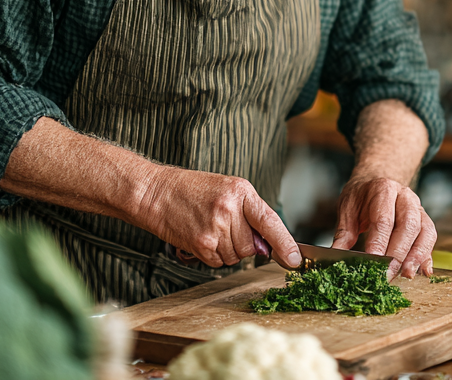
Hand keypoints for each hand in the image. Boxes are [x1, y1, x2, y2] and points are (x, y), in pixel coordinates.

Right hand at [134, 166, 301, 269]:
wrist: (156, 192)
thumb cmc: (192, 190)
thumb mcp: (227, 189)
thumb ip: (250, 213)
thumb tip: (267, 246)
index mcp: (241, 191)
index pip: (270, 222)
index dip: (286, 244)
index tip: (295, 260)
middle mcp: (230, 209)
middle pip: (252, 246)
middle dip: (242, 244)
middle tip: (223, 227)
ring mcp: (215, 228)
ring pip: (236, 257)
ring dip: (226, 250)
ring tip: (208, 228)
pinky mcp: (202, 244)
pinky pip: (219, 262)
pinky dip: (212, 255)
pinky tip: (201, 237)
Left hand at [333, 175, 436, 278]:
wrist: (375, 182)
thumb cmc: (361, 197)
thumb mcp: (347, 208)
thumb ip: (344, 233)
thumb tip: (336, 256)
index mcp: (383, 190)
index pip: (383, 219)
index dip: (379, 242)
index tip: (373, 262)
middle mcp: (405, 197)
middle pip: (408, 225)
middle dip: (398, 253)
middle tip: (388, 274)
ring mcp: (418, 208)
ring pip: (425, 231)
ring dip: (417, 256)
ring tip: (406, 275)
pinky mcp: (425, 221)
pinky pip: (430, 239)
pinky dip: (427, 257)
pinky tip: (424, 272)